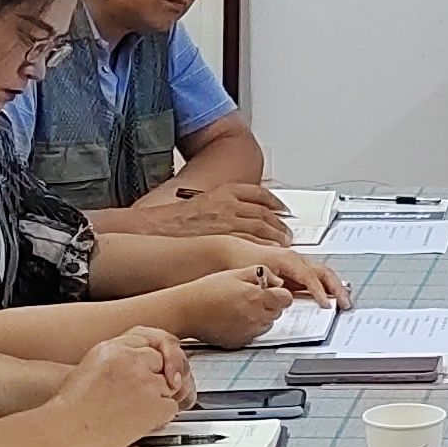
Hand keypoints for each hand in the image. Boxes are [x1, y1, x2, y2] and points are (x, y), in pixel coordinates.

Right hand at [71, 325, 193, 438]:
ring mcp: (145, 382)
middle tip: (139, 395)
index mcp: (113, 349)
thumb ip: (115, 360)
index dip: (147, 362)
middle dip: (155, 377)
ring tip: (135, 410)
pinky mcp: (154, 405)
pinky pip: (172, 406)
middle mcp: (131, 361)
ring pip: (169, 384)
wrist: (66, 430)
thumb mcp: (88, 367)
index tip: (145, 372)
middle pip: (161, 362)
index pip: (146, 344)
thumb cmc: (70, 407)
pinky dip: (161, 415)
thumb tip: (134, 364)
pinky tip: (142, 420)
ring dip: (158, 397)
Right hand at [133, 180, 295, 245]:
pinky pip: (253, 243)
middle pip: (265, 213)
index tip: (282, 209)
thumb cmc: (179, 218)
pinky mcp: (225, 239)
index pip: (259, 193)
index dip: (275, 202)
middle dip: (279, 224)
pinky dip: (265, 249)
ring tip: (283, 245)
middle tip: (287, 233)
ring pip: (263, 228)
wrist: (160, 227)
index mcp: (225, 192)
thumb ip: (226, 206)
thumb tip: (243, 214)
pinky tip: (270, 254)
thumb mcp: (205, 201)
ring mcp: (229, 222)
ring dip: (277, 237)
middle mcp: (230, 205)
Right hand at [172, 263, 303, 347]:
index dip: (279, 293)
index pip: (286, 298)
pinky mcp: (240, 342)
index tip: (271, 290)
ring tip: (241, 307)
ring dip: (261, 316)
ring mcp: (249, 332)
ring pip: (267, 324)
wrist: (187, 311)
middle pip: (278, 312)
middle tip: (252, 297)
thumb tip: (277, 281)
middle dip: (270, 304)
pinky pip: (254, 334)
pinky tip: (235, 318)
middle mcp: (256, 317)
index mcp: (257, 298)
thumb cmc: (206, 291)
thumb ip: (262, 274)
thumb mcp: (235, 273)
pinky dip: (249, 327)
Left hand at [230, 242, 350, 308]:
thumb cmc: (245, 261)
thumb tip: (287, 295)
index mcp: (289, 260)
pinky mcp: (296, 271)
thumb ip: (273, 285)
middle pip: (324, 273)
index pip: (310, 277)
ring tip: (344, 301)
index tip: (326, 305)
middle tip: (345, 303)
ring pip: (323, 275)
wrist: (235, 252)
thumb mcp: (259, 274)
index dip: (319, 292)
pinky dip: (326, 287)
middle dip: (336, 288)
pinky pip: (316, 278)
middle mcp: (297, 260)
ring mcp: (298, 265)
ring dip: (335, 287)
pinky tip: (331, 297)